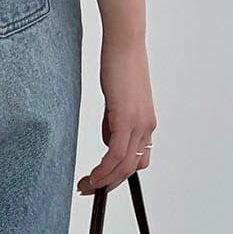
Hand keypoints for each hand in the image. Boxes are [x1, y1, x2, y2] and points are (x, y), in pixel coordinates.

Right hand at [77, 34, 155, 193]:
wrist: (125, 44)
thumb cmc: (121, 64)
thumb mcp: (118, 99)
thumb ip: (114, 122)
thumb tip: (107, 140)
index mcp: (147, 123)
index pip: (137, 159)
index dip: (120, 175)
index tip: (102, 180)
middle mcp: (147, 127)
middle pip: (131, 168)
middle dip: (109, 183)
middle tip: (89, 189)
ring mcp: (138, 124)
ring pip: (124, 166)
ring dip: (104, 180)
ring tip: (86, 185)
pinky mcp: (126, 119)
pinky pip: (116, 154)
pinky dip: (104, 169)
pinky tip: (92, 175)